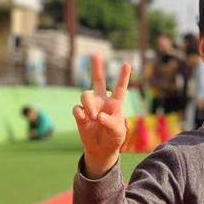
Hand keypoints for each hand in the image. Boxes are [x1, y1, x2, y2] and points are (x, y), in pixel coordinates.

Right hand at [73, 55, 130, 177]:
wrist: (101, 149)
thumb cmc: (113, 138)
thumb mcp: (117, 133)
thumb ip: (110, 123)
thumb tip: (98, 116)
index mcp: (115, 104)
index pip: (119, 88)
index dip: (123, 77)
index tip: (126, 64)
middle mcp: (102, 101)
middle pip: (97, 80)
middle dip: (96, 67)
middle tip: (95, 54)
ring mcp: (90, 106)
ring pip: (85, 94)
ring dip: (89, 105)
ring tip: (93, 116)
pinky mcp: (80, 114)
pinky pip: (77, 108)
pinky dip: (80, 113)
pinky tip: (84, 119)